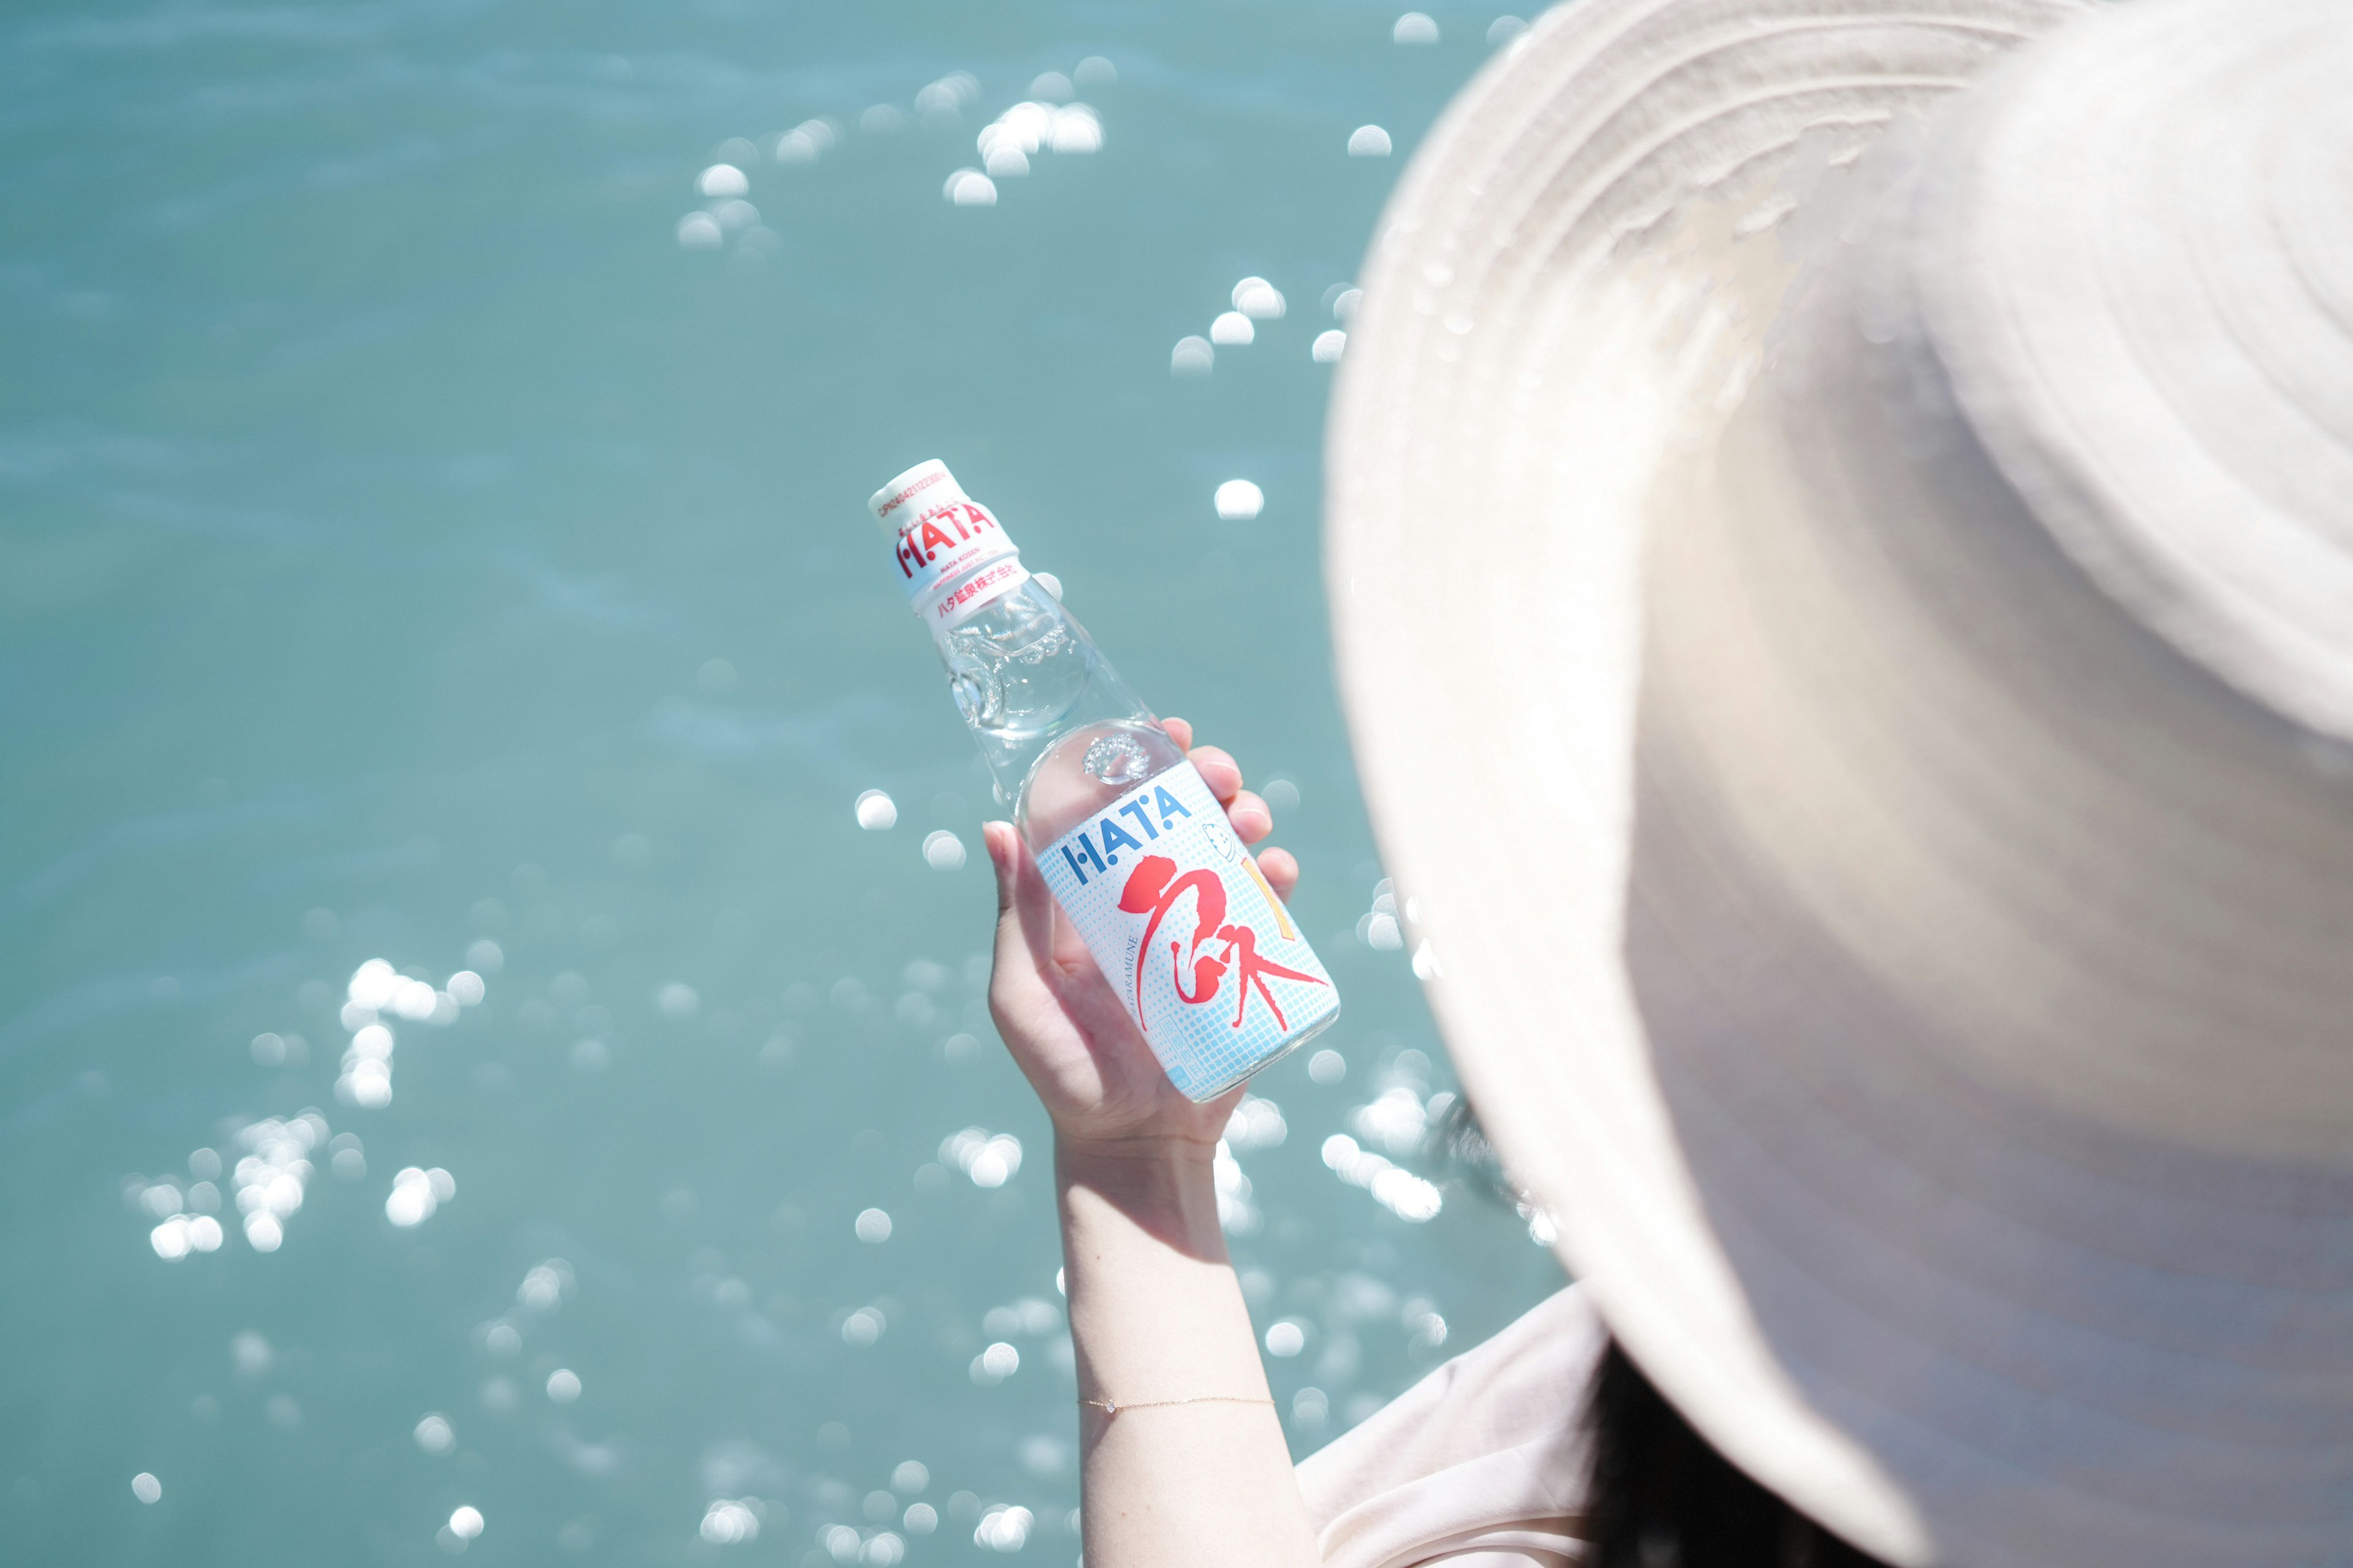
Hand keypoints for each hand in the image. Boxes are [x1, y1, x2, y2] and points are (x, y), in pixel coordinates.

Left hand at [982, 717, 1299, 1149]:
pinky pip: (1265, 910)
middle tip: (1218, 773)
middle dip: (1206, 781)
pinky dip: (1277, 879)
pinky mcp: (1239, 966)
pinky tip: (1276, 869)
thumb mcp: (1022, 994)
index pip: (1117, 815)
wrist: (1134, 1144)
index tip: (1160, 735)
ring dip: (1246, 818)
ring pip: (1229, 853)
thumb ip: (1016, 917)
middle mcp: (1147, 904)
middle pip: (1182, 820)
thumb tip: (998, 827)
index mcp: (1092, 900)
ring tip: (1251, 816)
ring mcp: (1198, 933)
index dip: (1139, 767)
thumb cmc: (1064, 1074)